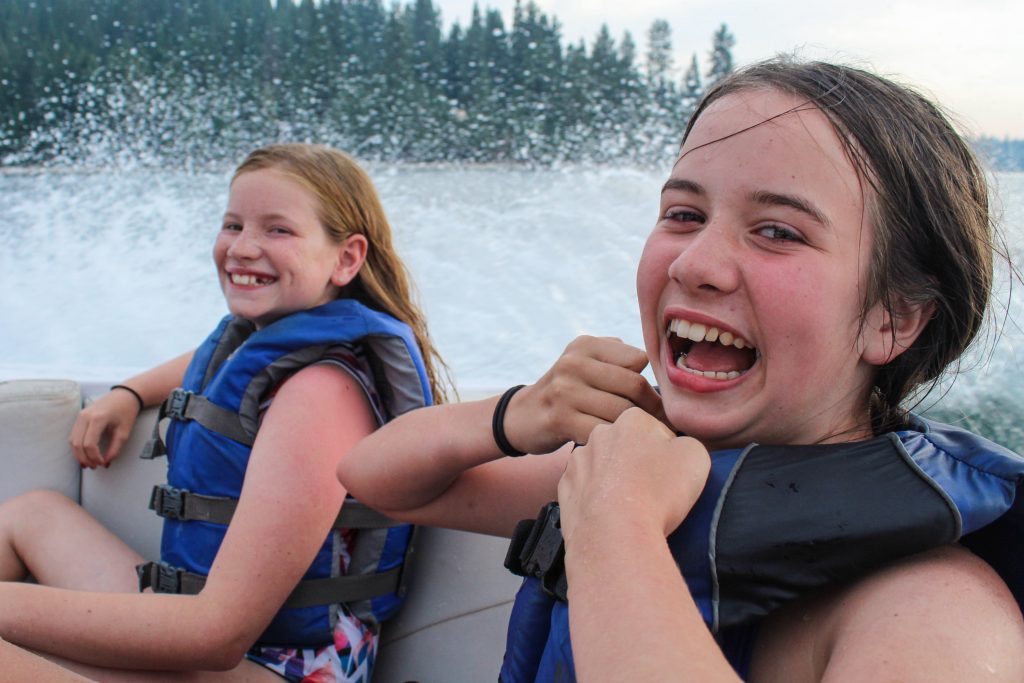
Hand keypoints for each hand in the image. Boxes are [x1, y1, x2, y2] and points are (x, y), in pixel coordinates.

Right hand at [68, 389, 140, 467]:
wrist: (125, 395)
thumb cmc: (126, 411)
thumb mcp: (124, 431)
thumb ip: (115, 448)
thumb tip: (107, 462)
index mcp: (98, 419)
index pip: (90, 444)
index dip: (94, 457)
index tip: (102, 463)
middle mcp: (85, 416)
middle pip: (78, 444)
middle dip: (85, 458)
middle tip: (94, 466)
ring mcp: (80, 416)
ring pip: (72, 440)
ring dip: (79, 454)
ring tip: (88, 463)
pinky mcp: (80, 417)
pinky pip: (74, 435)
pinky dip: (77, 447)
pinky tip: (84, 454)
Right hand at [503, 336, 665, 454]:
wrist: (524, 416)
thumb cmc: (567, 390)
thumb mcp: (584, 360)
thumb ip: (617, 354)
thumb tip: (654, 362)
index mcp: (586, 345)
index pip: (638, 359)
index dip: (655, 382)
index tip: (664, 402)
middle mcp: (573, 363)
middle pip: (634, 385)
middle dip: (654, 409)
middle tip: (666, 425)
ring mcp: (565, 391)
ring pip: (621, 411)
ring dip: (639, 427)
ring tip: (650, 437)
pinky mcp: (560, 419)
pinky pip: (603, 431)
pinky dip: (615, 440)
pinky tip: (619, 445)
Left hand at [557, 407, 710, 540]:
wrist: (615, 535)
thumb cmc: (658, 492)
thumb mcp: (695, 456)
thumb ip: (686, 442)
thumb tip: (676, 448)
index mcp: (631, 420)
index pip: (655, 430)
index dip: (668, 453)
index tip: (671, 474)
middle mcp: (599, 435)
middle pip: (626, 447)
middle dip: (637, 463)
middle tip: (652, 491)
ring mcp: (577, 462)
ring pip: (603, 468)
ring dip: (615, 481)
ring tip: (631, 507)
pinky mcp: (565, 490)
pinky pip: (585, 490)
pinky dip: (596, 500)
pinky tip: (611, 515)